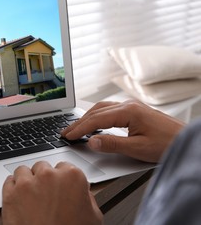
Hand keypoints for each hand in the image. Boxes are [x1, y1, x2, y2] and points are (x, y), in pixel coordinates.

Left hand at [2, 161, 102, 224]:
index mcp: (72, 177)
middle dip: (43, 179)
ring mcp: (27, 183)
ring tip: (31, 197)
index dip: (61, 179)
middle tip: (45, 196)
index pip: (64, 167)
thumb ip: (87, 197)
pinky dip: (13, 188)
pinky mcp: (10, 194)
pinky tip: (19, 198)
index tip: (59, 186)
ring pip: (23, 171)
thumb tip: (83, 192)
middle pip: (43, 167)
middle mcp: (49, 175)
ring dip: (27, 181)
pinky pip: (9, 182)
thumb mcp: (93, 216)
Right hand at [61, 100, 184, 162]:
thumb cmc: (167, 144)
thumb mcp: (138, 148)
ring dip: (87, 117)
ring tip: (76, 128)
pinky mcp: (135, 111)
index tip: (68, 136)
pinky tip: (94, 123)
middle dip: (79, 122)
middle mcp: (128, 105)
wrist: (187, 139)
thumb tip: (91, 142)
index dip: (80, 128)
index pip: (96, 119)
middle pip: (96, 111)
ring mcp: (132, 106)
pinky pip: (110, 110)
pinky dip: (97, 116)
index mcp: (128, 111)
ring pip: (102, 108)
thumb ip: (112, 144)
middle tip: (66, 132)